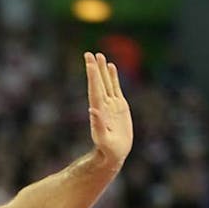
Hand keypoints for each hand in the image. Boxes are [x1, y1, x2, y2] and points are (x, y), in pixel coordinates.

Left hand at [84, 52, 132, 167]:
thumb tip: (93, 110)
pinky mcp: (119, 106)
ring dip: (102, 70)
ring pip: (106, 83)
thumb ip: (98, 125)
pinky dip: (113, 77)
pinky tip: (111, 67)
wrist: (114, 154)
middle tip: (89, 53)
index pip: (95, 89)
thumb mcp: (103, 140)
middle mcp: (103, 105)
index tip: (89, 63)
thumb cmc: (108, 150)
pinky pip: (115, 88)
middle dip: (94, 68)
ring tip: (99, 55)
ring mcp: (111, 104)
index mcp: (99, 110)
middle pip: (98, 83)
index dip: (92, 76)